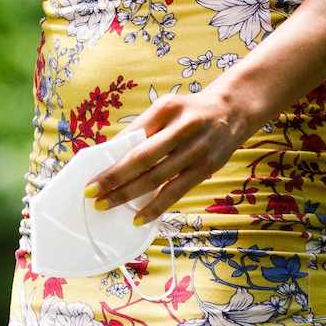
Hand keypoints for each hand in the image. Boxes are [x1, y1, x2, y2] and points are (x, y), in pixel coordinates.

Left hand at [84, 83, 256, 223]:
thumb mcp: (167, 110)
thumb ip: (144, 129)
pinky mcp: (207, 168)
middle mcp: (182, 127)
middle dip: (114, 178)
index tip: (91, 174)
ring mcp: (196, 148)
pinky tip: (140, 217)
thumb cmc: (190, 112)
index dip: (110, 156)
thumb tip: (113, 156)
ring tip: (107, 206)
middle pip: (142, 158)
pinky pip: (177, 191)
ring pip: (157, 178)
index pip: (131, 135)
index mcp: (166, 108)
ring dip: (129, 195)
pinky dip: (156, 206)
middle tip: (92, 193)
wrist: (233, 110)